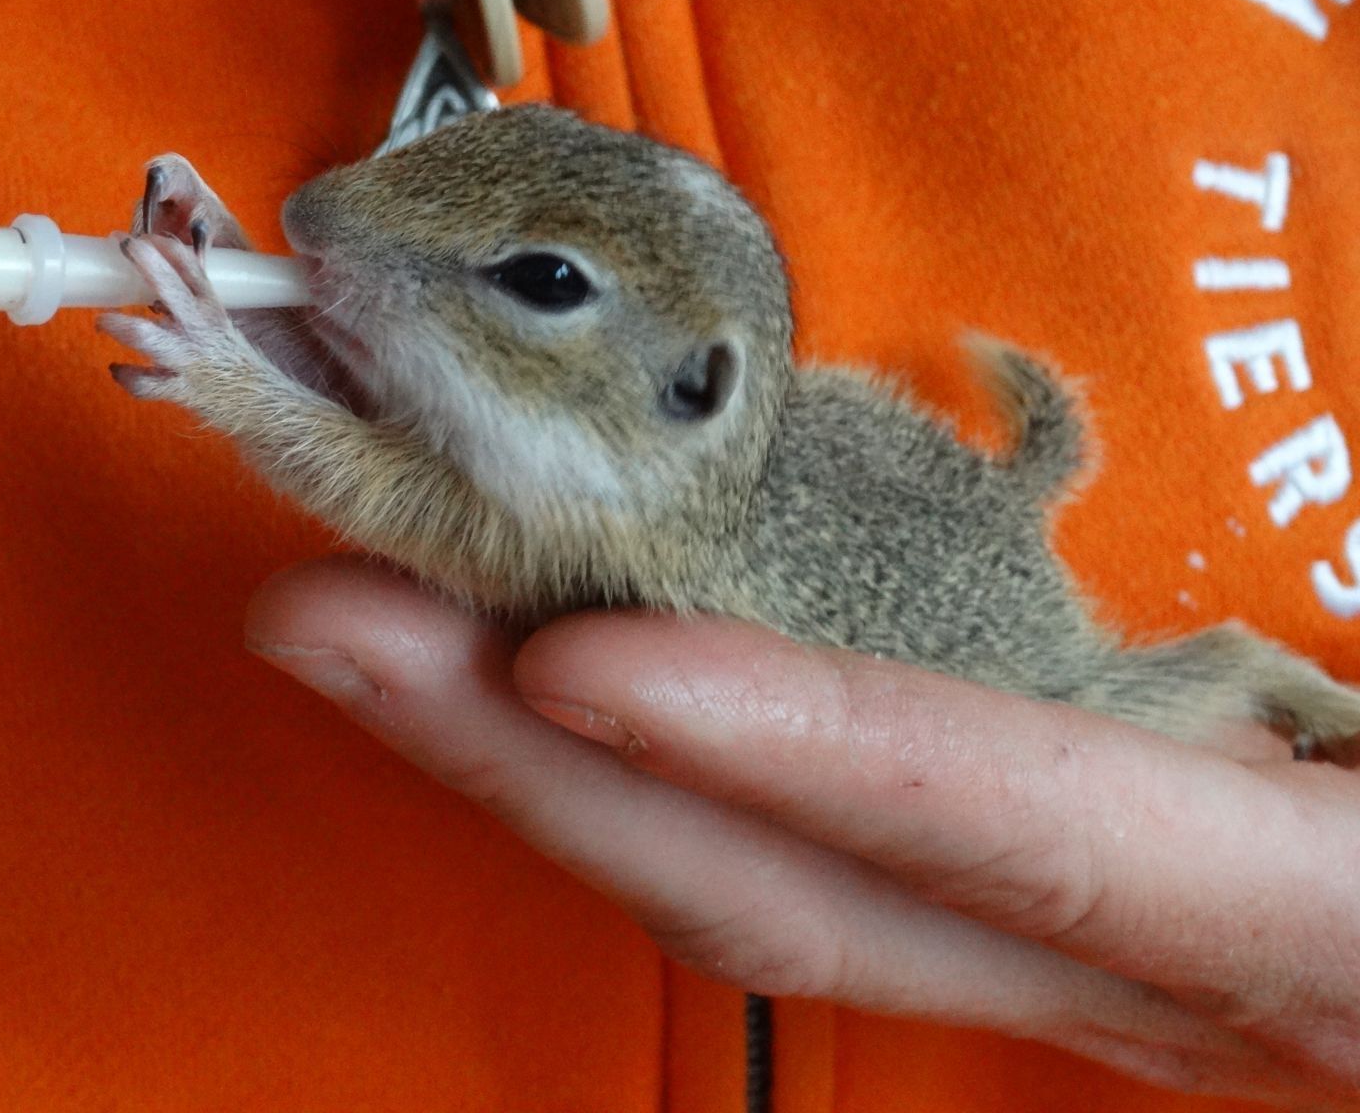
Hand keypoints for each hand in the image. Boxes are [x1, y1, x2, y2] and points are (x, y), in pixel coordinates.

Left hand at [245, 557, 1359, 1105]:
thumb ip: (1312, 715)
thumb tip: (1292, 641)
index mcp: (1313, 921)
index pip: (1019, 835)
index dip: (801, 755)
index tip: (580, 664)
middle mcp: (1151, 971)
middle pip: (791, 890)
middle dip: (531, 765)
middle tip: (323, 613)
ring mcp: (1077, 958)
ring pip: (759, 884)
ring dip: (540, 760)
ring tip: (367, 629)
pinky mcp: (1050, 910)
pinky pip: (806, 849)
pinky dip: (659, 764)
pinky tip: (542, 683)